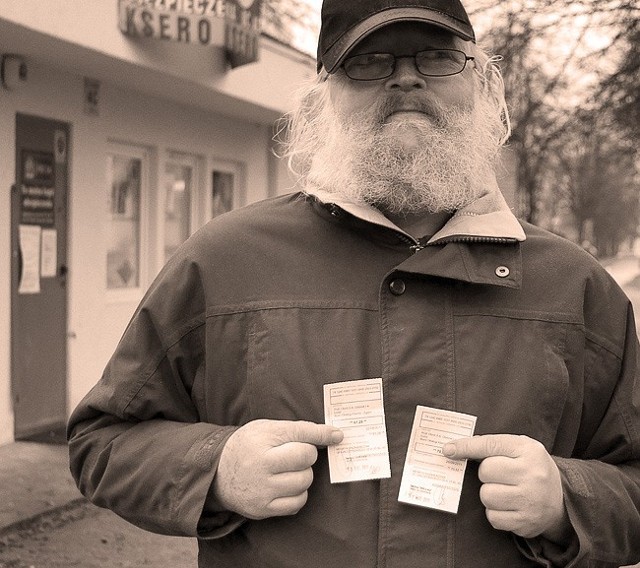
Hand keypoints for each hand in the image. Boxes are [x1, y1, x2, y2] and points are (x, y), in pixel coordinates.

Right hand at [213, 419, 343, 519]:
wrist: (217, 472)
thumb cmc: (247, 445)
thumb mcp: (266, 428)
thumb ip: (298, 430)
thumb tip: (333, 435)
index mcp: (261, 441)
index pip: (300, 434)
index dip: (322, 434)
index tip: (337, 435)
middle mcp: (261, 465)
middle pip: (305, 458)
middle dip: (307, 455)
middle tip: (295, 454)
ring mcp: (262, 490)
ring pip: (304, 481)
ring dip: (303, 475)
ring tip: (288, 470)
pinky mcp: (264, 509)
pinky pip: (297, 502)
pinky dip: (298, 493)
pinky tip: (286, 485)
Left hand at [443, 434, 567, 540]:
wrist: (561, 499)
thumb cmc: (531, 468)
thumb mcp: (518, 448)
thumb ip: (490, 445)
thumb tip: (453, 449)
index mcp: (529, 450)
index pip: (489, 445)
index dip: (465, 447)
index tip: (447, 450)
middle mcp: (532, 474)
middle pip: (485, 471)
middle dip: (486, 474)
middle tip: (499, 476)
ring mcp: (530, 500)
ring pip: (486, 495)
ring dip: (489, 494)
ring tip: (504, 491)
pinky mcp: (526, 522)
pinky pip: (492, 517)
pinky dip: (494, 512)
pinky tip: (507, 506)